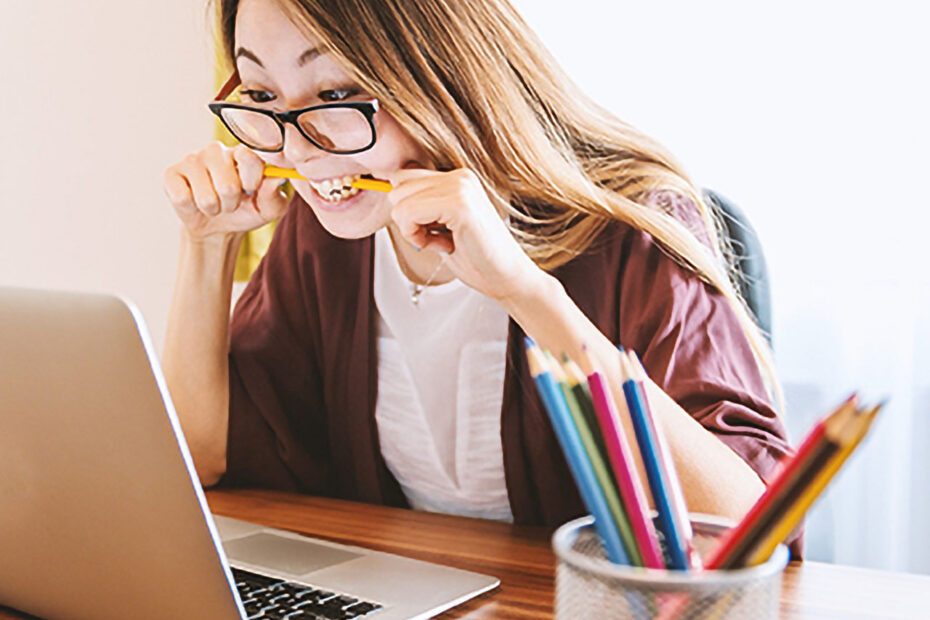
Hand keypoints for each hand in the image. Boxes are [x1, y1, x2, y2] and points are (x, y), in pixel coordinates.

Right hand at [163, 141, 288, 240]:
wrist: (217, 227)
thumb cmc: (246, 211)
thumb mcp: (269, 209)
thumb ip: (274, 194)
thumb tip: (277, 178)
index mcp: (242, 152)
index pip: (249, 158)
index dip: (252, 182)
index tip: (251, 191)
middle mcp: (216, 150)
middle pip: (227, 185)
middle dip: (231, 203)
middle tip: (230, 202)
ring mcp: (192, 159)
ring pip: (206, 196)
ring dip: (213, 209)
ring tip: (214, 204)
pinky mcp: (171, 173)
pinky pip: (182, 198)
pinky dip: (192, 209)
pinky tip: (194, 201)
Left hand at [383, 167, 545, 300]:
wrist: (507, 279)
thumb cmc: (476, 258)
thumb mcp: (440, 226)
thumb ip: (421, 206)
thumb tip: (386, 189)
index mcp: (457, 178)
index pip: (404, 177)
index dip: (405, 209)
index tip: (426, 230)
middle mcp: (459, 176)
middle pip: (397, 188)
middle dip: (408, 220)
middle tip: (438, 239)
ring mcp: (461, 187)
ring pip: (399, 201)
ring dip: (413, 230)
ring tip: (444, 242)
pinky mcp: (459, 204)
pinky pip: (408, 214)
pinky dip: (417, 237)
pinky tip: (445, 245)